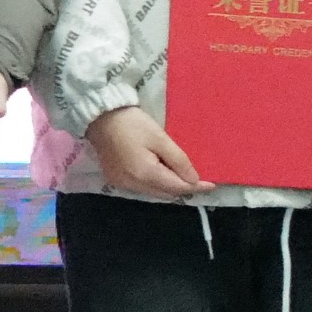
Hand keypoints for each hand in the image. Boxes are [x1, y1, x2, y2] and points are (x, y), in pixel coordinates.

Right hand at [85, 106, 206, 199]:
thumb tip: (193, 180)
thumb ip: (178, 160)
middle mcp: (133, 185)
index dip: (196, 187)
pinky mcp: (115, 180)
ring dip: (168, 187)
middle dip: (182, 188)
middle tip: (197, 178)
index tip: (212, 185)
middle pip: (165, 194)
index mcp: (145, 174)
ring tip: (179, 175)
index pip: (177, 187)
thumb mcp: (160, 138)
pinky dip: (154, 184)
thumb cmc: (132, 123)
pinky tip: (159, 172)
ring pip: (153, 193)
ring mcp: (122, 184)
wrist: (100, 117)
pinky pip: (141, 188)